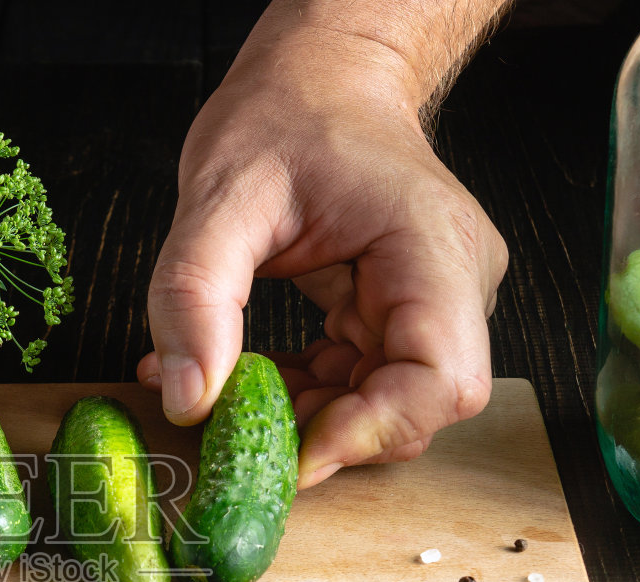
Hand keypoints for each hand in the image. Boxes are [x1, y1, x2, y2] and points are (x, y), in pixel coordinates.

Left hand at [140, 31, 507, 487]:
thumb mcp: (219, 197)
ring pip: (386, 402)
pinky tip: (246, 376)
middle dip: (329, 429)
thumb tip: (187, 398)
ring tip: (230, 391)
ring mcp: (432, 299)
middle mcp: (451, 281)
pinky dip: (303, 393)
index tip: (292, 450)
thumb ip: (194, 298)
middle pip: (417, 405)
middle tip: (245, 426)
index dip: (370, 429)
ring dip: (308, 415)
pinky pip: (361, 380)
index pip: (440, 378)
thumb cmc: (288, 112)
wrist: (321, 73)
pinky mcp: (398, 311)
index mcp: (432, 247)